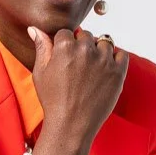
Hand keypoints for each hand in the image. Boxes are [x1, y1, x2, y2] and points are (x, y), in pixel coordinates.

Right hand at [27, 24, 128, 154]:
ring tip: (91, 70)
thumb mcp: (40, 73)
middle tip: (77, 69)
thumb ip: (41, 47)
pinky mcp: (118, 72)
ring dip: (99, 51)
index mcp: (65, 46)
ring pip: (104, 42)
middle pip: (86, 35)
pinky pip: (121, 54)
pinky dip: (116, 59)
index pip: (67, 32)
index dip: (64, 46)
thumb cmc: (53, 101)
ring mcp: (104, 60)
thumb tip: (34, 28)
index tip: (64, 61)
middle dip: (82, 47)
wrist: (71, 126)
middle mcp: (86, 49)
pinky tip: (106, 70)